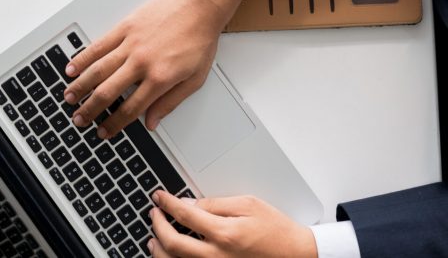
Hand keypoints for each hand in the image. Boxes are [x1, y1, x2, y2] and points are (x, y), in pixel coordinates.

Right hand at [63, 0, 241, 137]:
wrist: (200, 6)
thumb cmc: (200, 40)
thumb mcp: (195, 79)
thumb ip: (171, 103)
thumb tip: (152, 122)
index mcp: (159, 79)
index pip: (130, 109)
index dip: (114, 124)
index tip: (103, 131)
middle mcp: (141, 63)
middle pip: (108, 92)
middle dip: (90, 109)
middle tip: (78, 119)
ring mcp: (131, 44)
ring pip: (99, 69)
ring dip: (81, 85)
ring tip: (70, 96)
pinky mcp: (126, 27)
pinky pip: (99, 45)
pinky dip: (84, 57)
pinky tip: (73, 66)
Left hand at [149, 191, 316, 257]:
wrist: (296, 255)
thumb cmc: (276, 230)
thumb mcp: (248, 204)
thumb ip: (216, 203)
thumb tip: (190, 202)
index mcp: (225, 233)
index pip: (184, 214)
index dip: (167, 203)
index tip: (159, 197)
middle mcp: (218, 256)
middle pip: (173, 244)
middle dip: (157, 226)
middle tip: (153, 213)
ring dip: (160, 250)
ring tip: (153, 237)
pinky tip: (170, 255)